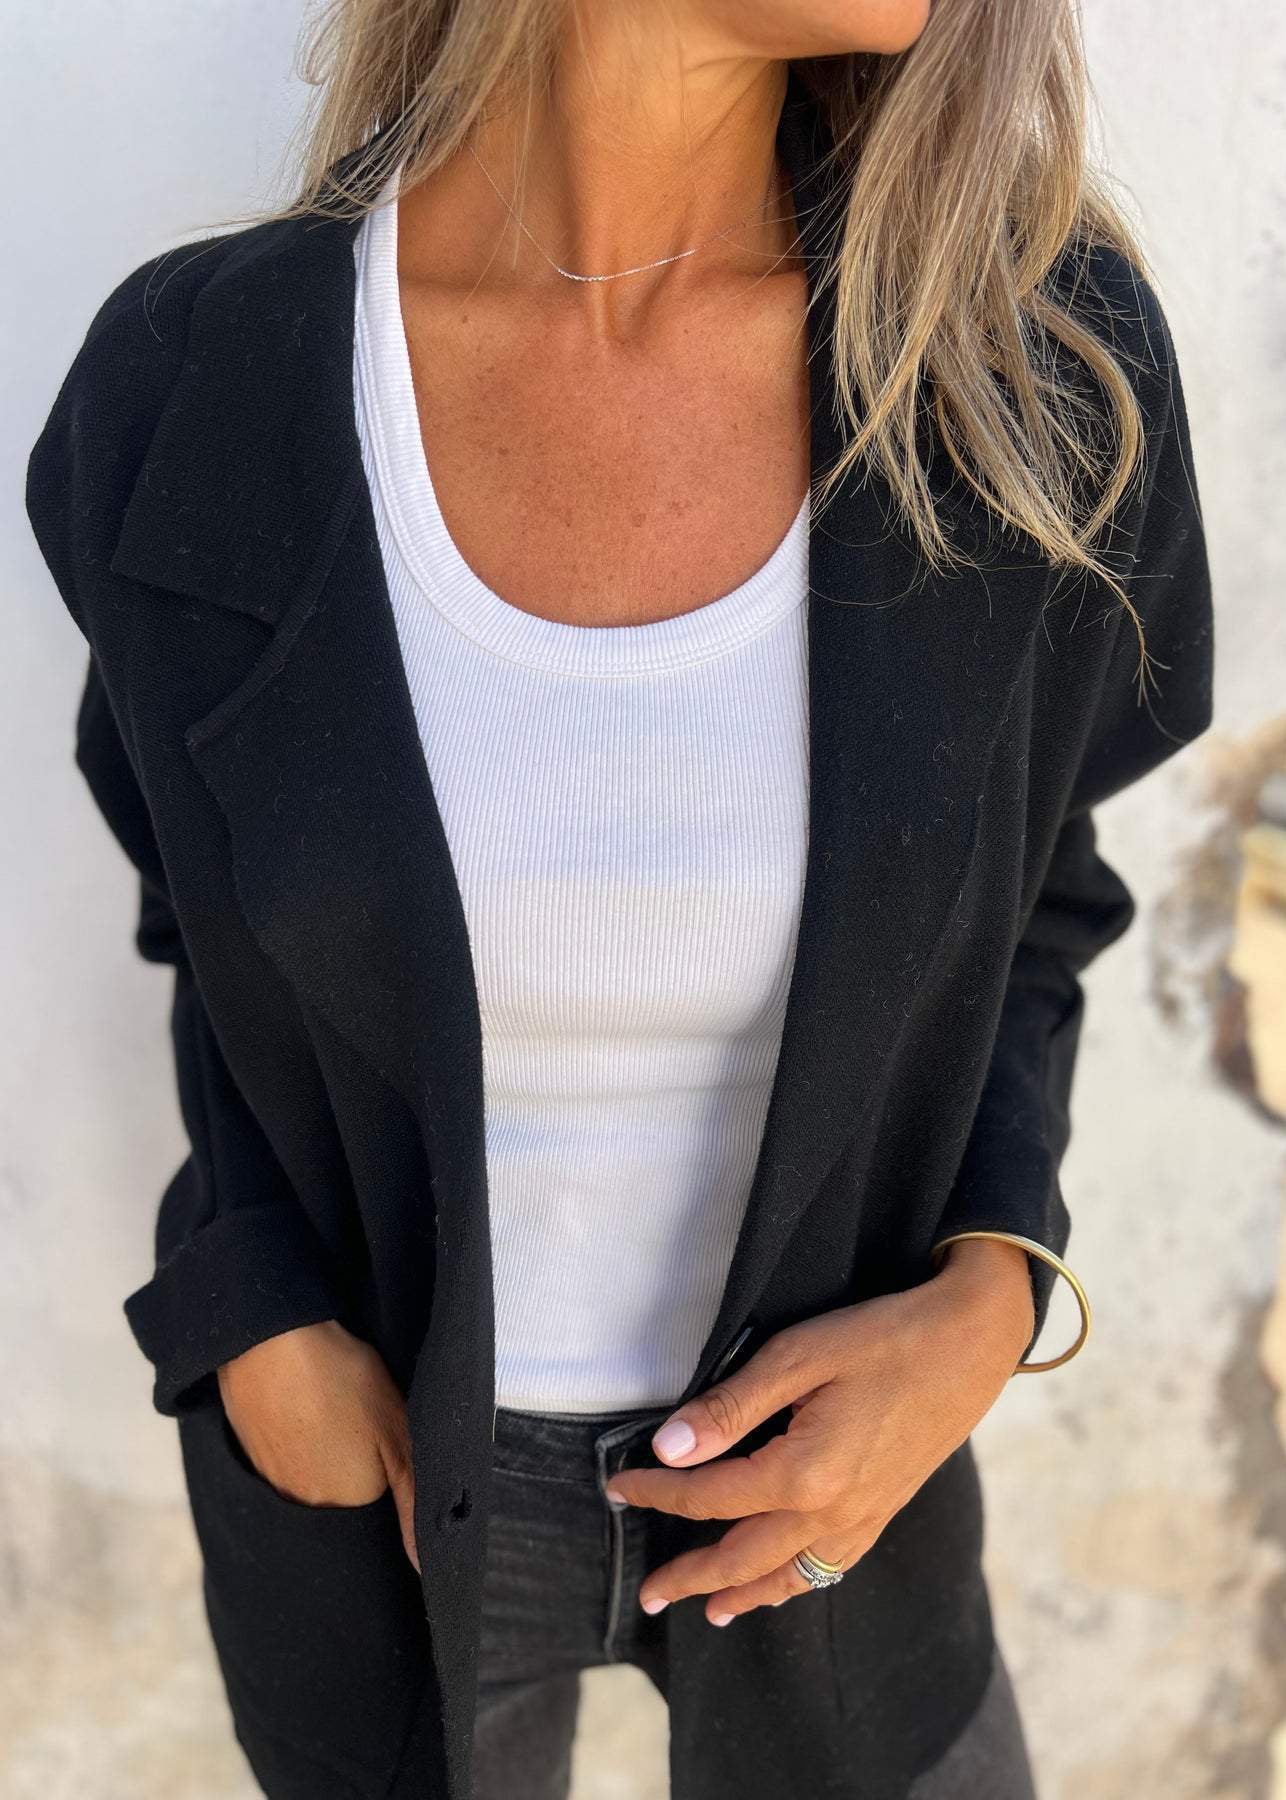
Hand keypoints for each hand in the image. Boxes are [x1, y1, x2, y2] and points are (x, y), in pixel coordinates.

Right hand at [217, 1319, 419, 1570]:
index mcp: (349, 1503)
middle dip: (352, 1461)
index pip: (378, 1498)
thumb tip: (424, 1569)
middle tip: (352, 1416)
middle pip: (342, 1492)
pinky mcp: (248, 1456)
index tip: (383, 1431)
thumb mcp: (397, 1429)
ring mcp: (270, 1484)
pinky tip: (298, 1409)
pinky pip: (281, 1461)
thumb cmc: (342, 1381)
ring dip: (321, 1451)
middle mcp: (306, 1508)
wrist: (270, 1342)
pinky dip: (293, 1440)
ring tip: (325, 1410)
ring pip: (310, 1476)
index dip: (387, 1461)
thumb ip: (414, 1497)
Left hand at [604, 1239, 1033, 1624]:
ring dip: (743, 1593)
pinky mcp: (886, 1511)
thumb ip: (731, 1408)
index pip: (711, 1495)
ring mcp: (864, 1518)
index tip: (619, 1485)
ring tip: (707, 1611)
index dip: (659, 1492)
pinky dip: (796, 1584)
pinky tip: (784, 1585)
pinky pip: (830, 1567)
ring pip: (789, 1575)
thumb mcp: (799, 1356)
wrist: (973, 1343)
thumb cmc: (884, 1338)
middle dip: (691, 1574)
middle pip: (744, 1555)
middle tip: (649, 1591)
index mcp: (805, 1473)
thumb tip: (669, 1448)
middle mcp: (833, 1512)